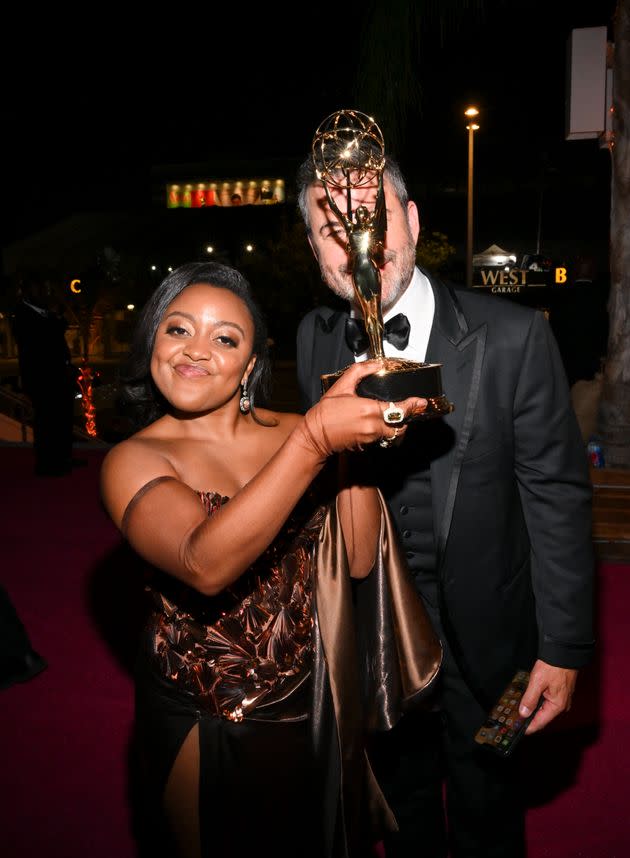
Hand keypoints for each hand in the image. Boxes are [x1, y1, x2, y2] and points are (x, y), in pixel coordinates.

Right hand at [297, 361, 426, 459]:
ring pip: (392, 432)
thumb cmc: (326, 413)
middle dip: (405, 418)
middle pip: (401, 424)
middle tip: (407, 409)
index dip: (413, 405)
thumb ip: (360, 371)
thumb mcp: (342, 386)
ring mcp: (371, 437)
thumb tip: (376, 364)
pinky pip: (382, 438)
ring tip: (391, 415)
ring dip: (395, 425)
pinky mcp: (367, 445)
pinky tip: (376, 423)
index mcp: (369, 410)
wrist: (315, 435)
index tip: (421, 402)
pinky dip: (384, 431)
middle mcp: (373, 426)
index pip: (400, 410)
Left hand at [520, 660, 577, 733]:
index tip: (518, 730)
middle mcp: (561, 704)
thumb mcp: (537, 682)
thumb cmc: (553, 666)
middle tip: (515, 719)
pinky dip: (538, 701)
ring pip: (544, 708)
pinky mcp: (560, 692)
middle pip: (542, 716)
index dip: (529, 727)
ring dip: (533, 709)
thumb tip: (523, 713)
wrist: (564, 652)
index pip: (541, 722)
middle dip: (529, 718)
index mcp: (557, 705)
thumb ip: (529, 699)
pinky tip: (529, 699)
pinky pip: (547, 701)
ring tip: (520, 710)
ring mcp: (562, 698)